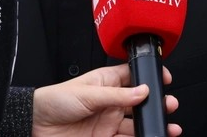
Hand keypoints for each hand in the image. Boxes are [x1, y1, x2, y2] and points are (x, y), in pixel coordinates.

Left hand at [32, 64, 181, 136]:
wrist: (36, 124)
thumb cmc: (55, 100)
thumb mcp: (88, 93)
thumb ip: (118, 95)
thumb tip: (143, 91)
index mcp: (106, 82)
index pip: (132, 76)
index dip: (148, 77)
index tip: (165, 79)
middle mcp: (110, 102)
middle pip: (139, 103)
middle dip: (156, 104)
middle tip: (170, 105)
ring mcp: (108, 121)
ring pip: (136, 124)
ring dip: (152, 125)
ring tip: (169, 127)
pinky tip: (149, 136)